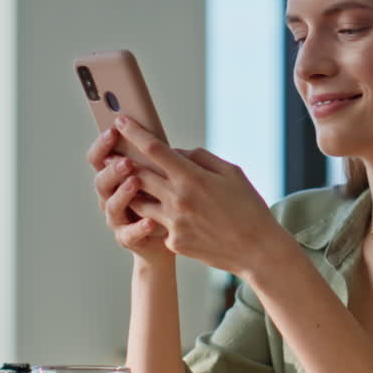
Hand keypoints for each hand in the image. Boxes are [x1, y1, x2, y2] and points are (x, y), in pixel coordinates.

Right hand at [86, 128, 171, 262]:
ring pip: (111, 206)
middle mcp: (109, 196)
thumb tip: (160, 138)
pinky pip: (130, 233)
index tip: (113, 130)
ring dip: (122, 194)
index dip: (103, 144)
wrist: (170, 235)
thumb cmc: (164, 198)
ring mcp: (116, 218)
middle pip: (101, 181)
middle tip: (127, 161)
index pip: (99, 158)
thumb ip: (154, 158)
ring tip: (136, 183)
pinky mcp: (127, 238)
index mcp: (114, 177)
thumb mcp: (160, 174)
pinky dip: (139, 227)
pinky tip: (150, 221)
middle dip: (112, 169)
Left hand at [112, 115, 293, 278]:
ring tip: (134, 185)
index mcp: (192, 177)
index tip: (121, 121)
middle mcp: (178, 199)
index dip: (134, 133)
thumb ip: (200, 158)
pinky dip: (160, 217)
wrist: (257, 250)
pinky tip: (170, 217)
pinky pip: (158, 224)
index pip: (154, 149)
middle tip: (114, 155)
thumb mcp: (232, 173)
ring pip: (139, 201)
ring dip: (134, 191)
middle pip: (138, 174)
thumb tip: (175, 153)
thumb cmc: (248, 208)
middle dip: (123, 162)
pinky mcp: (174, 242)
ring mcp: (173, 223)